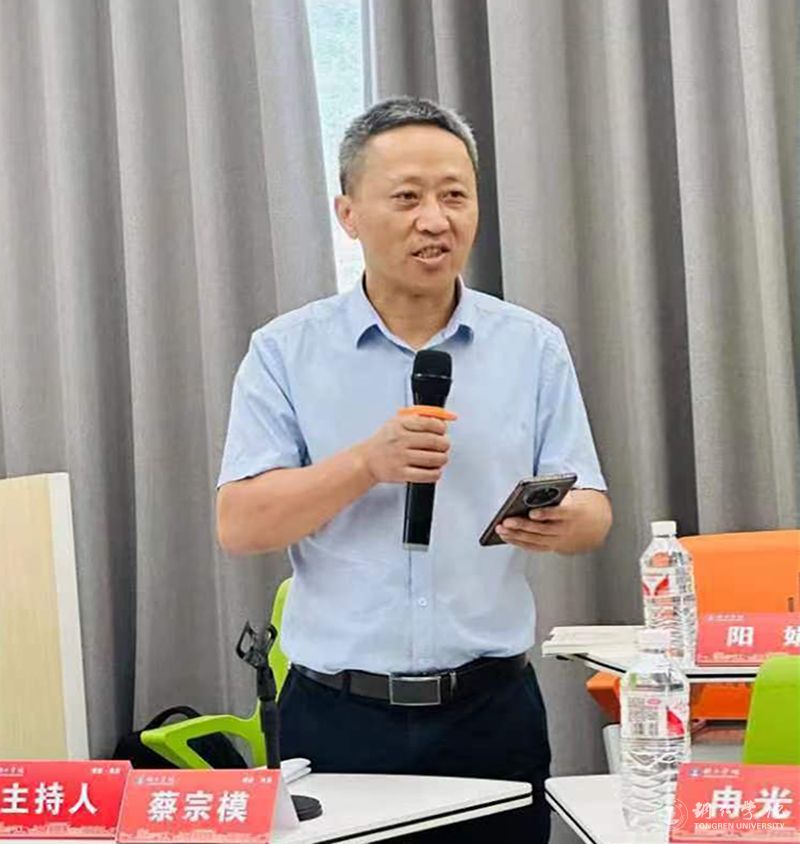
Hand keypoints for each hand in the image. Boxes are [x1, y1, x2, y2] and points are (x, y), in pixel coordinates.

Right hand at [356, 411, 453, 484]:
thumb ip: (420, 417)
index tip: (443, 431)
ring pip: (433, 458)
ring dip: (442, 459)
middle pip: (434, 441)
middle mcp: (400, 440)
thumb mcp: (397, 422)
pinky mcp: (401, 474)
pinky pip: (427, 475)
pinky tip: (434, 470)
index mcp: (400, 425)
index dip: (441, 427)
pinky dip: (435, 473)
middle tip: (444, 445)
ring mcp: (400, 457)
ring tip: (440, 458)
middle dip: (444, 444)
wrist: (366, 460)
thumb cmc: (384, 441)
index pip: (429, 423)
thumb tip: (446, 417)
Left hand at [494, 490, 611, 553]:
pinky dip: (520, 543)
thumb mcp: (572, 495)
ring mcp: (560, 540)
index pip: (559, 513)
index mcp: (573, 512)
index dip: (546, 514)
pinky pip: (535, 547)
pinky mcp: (554, 547)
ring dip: (516, 536)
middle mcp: (566, 529)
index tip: (532, 512)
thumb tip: (530, 492)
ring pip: (536, 540)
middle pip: (542, 529)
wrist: (596, 523)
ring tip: (501, 529)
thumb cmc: (578, 505)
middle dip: (522, 525)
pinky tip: (508, 537)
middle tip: (506, 521)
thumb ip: (553, 495)